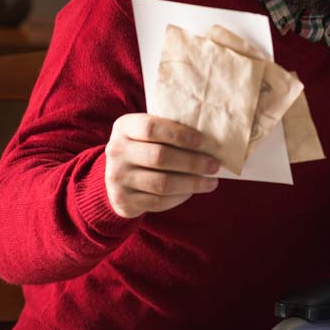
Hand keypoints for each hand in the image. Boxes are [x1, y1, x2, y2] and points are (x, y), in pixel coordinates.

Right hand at [104, 113, 221, 217]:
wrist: (115, 177)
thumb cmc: (144, 148)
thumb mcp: (147, 134)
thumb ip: (170, 132)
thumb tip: (210, 140)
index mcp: (124, 127)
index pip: (150, 128)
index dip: (178, 134)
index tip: (201, 141)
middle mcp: (116, 151)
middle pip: (159, 157)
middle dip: (192, 162)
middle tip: (214, 165)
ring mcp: (117, 177)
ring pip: (161, 183)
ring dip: (192, 183)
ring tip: (211, 181)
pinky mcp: (123, 200)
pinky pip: (158, 201)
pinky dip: (180, 197)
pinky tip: (192, 191)